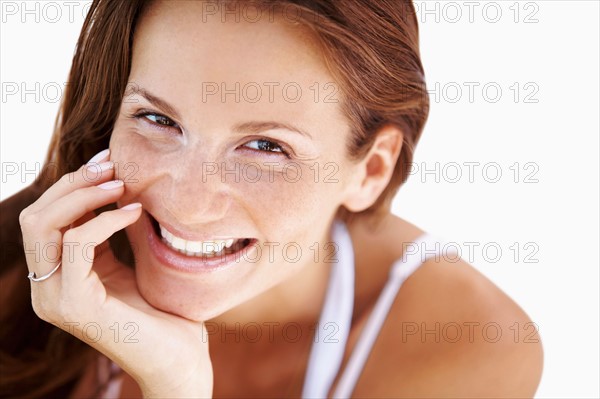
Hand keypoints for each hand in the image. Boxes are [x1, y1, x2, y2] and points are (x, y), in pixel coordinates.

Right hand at [19, 149, 212, 397]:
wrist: (179, 358)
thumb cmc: (162, 312)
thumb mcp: (128, 264)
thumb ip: (109, 233)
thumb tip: (116, 184)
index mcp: (57, 277)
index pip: (43, 219)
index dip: (72, 185)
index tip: (108, 161)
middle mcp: (47, 289)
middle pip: (36, 216)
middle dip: (73, 183)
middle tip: (113, 164)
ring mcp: (56, 299)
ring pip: (45, 225)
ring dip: (85, 195)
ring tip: (123, 183)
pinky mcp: (75, 305)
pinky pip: (77, 243)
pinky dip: (105, 219)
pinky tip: (135, 212)